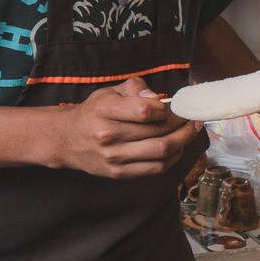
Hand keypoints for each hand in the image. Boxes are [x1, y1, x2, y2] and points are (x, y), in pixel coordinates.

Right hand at [52, 77, 200, 178]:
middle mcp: (107, 135)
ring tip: (191, 131)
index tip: (175, 106)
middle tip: (192, 117)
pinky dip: (173, 157)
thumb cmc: (93, 113)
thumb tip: (158, 98)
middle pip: (158, 132)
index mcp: (104, 110)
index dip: (167, 108)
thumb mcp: (108, 92)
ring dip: (183, 140)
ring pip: (161, 151)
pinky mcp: (119, 173)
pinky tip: (177, 147)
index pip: (145, 110)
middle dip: (182, 124)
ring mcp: (114, 157)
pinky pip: (156, 168)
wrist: (67, 140)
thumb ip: (134, 88)